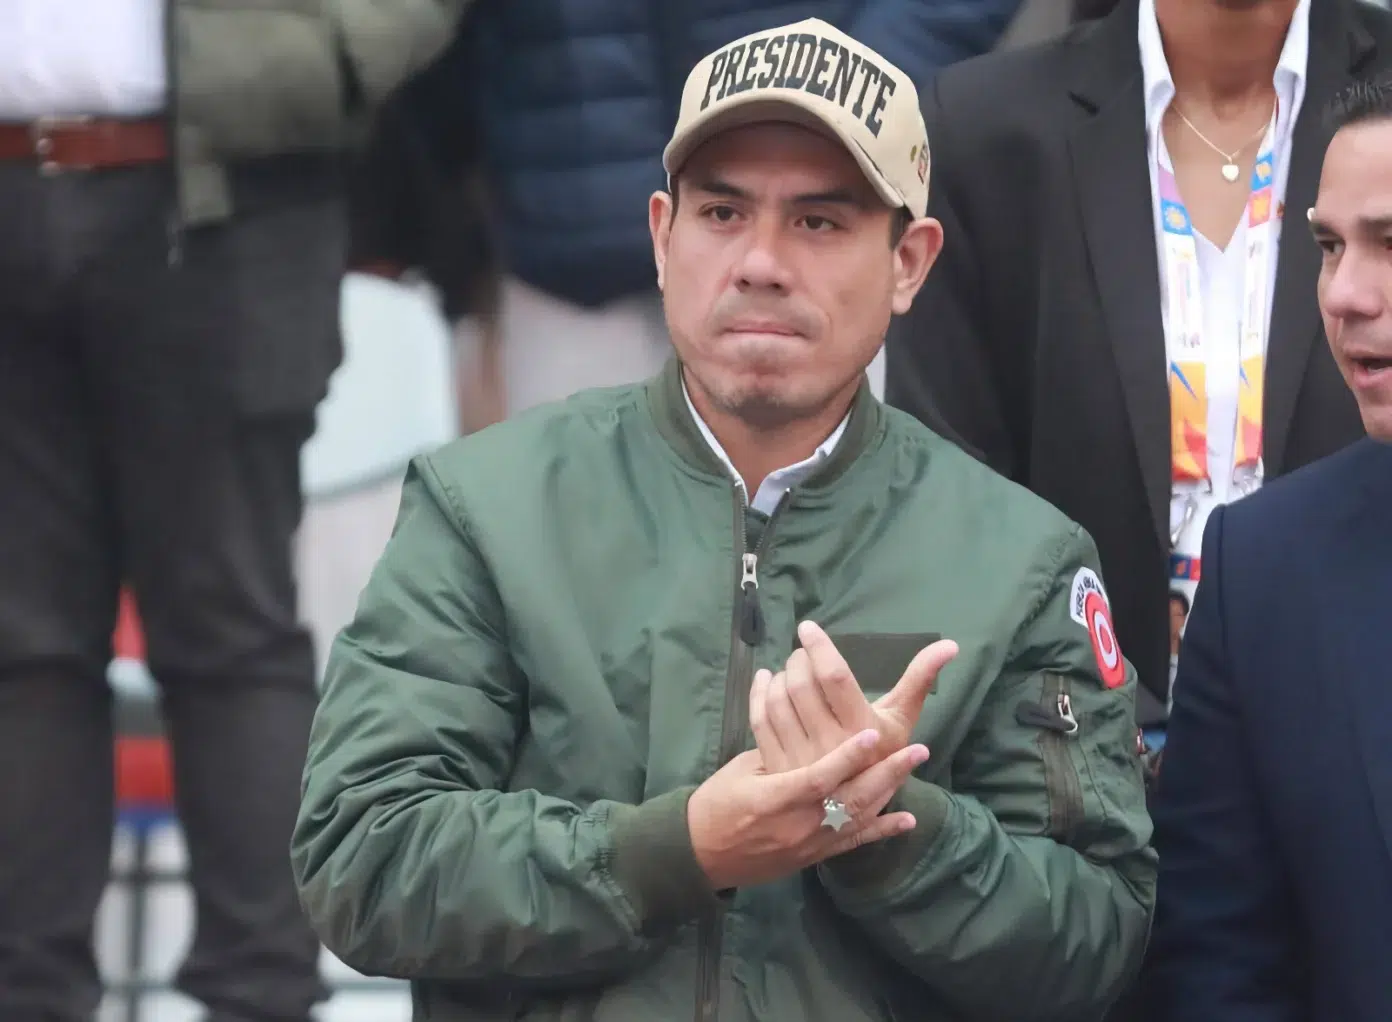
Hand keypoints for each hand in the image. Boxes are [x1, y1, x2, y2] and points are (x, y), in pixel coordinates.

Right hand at [687, 729, 930, 890]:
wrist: (702, 854)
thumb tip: (806, 726)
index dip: (846, 757)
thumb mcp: (741, 771)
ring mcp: (810, 844)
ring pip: (858, 818)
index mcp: (774, 800)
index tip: (872, 735)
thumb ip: (777, 752)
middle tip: (917, 749)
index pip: (817, 778)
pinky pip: (853, 843)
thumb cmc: (717, 803)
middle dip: (886, 773)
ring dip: (890, 792)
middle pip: (850, 800)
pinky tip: (906, 820)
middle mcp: (799, 825)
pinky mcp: (814, 856)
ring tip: (913, 766)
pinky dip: (882, 831)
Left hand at [751, 621, 958, 772]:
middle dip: (799, 659)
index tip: (808, 628)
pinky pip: (760, 719)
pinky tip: (766, 680)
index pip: (835, 677)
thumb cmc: (882, 754)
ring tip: (790, 669)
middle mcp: (830, 745)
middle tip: (802, 652)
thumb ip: (921, 680)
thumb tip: (951, 645)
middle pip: (802, 684)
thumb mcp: (902, 719)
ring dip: (780, 675)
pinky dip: (760, 692)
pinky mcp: (777, 766)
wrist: (850, 808)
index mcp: (862, 729)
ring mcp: (800, 757)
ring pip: (778, 699)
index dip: (820, 647)